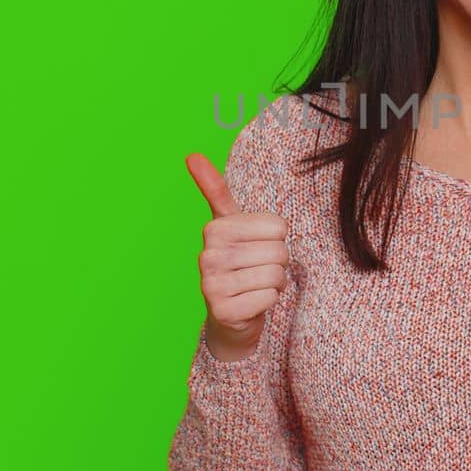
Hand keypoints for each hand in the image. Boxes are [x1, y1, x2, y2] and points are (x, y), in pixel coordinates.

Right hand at [185, 152, 290, 361]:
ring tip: (256, 285)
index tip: (257, 247)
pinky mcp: (223, 312)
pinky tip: (253, 302)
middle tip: (257, 270)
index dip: (277, 239)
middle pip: (278, 251)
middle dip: (277, 262)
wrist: (230, 316)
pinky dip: (269, 301)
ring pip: (275, 275)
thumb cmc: (238, 262)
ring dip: (275, 283)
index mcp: (214, 229)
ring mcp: (212, 285)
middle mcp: (208, 255)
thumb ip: (215, 189)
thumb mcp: (230, 224)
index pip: (278, 227)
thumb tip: (191, 155)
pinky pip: (269, 299)